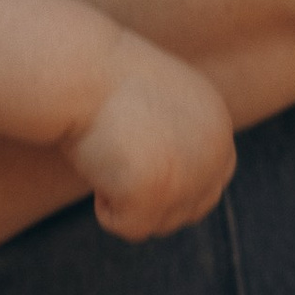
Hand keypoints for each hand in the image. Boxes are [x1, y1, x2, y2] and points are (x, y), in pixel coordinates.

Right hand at [68, 43, 238, 237]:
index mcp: (216, 124)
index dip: (175, 187)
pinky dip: (106, 209)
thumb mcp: (155, 101)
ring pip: (160, 223)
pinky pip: (129, 226)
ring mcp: (190, 175)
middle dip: (151, 201)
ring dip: (127, 202)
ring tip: (105, 159)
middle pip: (188, 210)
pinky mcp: (158, 193)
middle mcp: (215, 151)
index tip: (139, 175)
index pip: (213, 181)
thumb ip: (174, 137)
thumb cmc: (99, 79)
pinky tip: (96, 169)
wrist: (77, 68)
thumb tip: (165, 174)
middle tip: (115, 170)